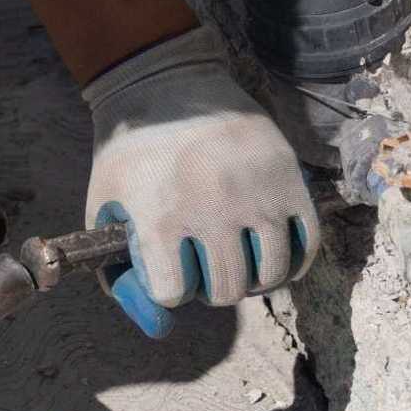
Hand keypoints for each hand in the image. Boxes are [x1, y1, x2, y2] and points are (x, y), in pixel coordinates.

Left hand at [83, 26, 318, 336]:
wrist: (168, 84)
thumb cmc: (132, 153)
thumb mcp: (105, 209)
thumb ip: (121, 274)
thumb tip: (160, 326)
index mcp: (160, 217)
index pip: (175, 295)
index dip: (170, 287)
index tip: (168, 268)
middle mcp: (211, 209)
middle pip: (224, 291)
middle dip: (210, 287)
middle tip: (204, 264)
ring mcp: (256, 194)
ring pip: (268, 276)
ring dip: (250, 279)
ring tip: (236, 259)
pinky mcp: (290, 179)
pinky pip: (305, 247)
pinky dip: (290, 262)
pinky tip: (269, 253)